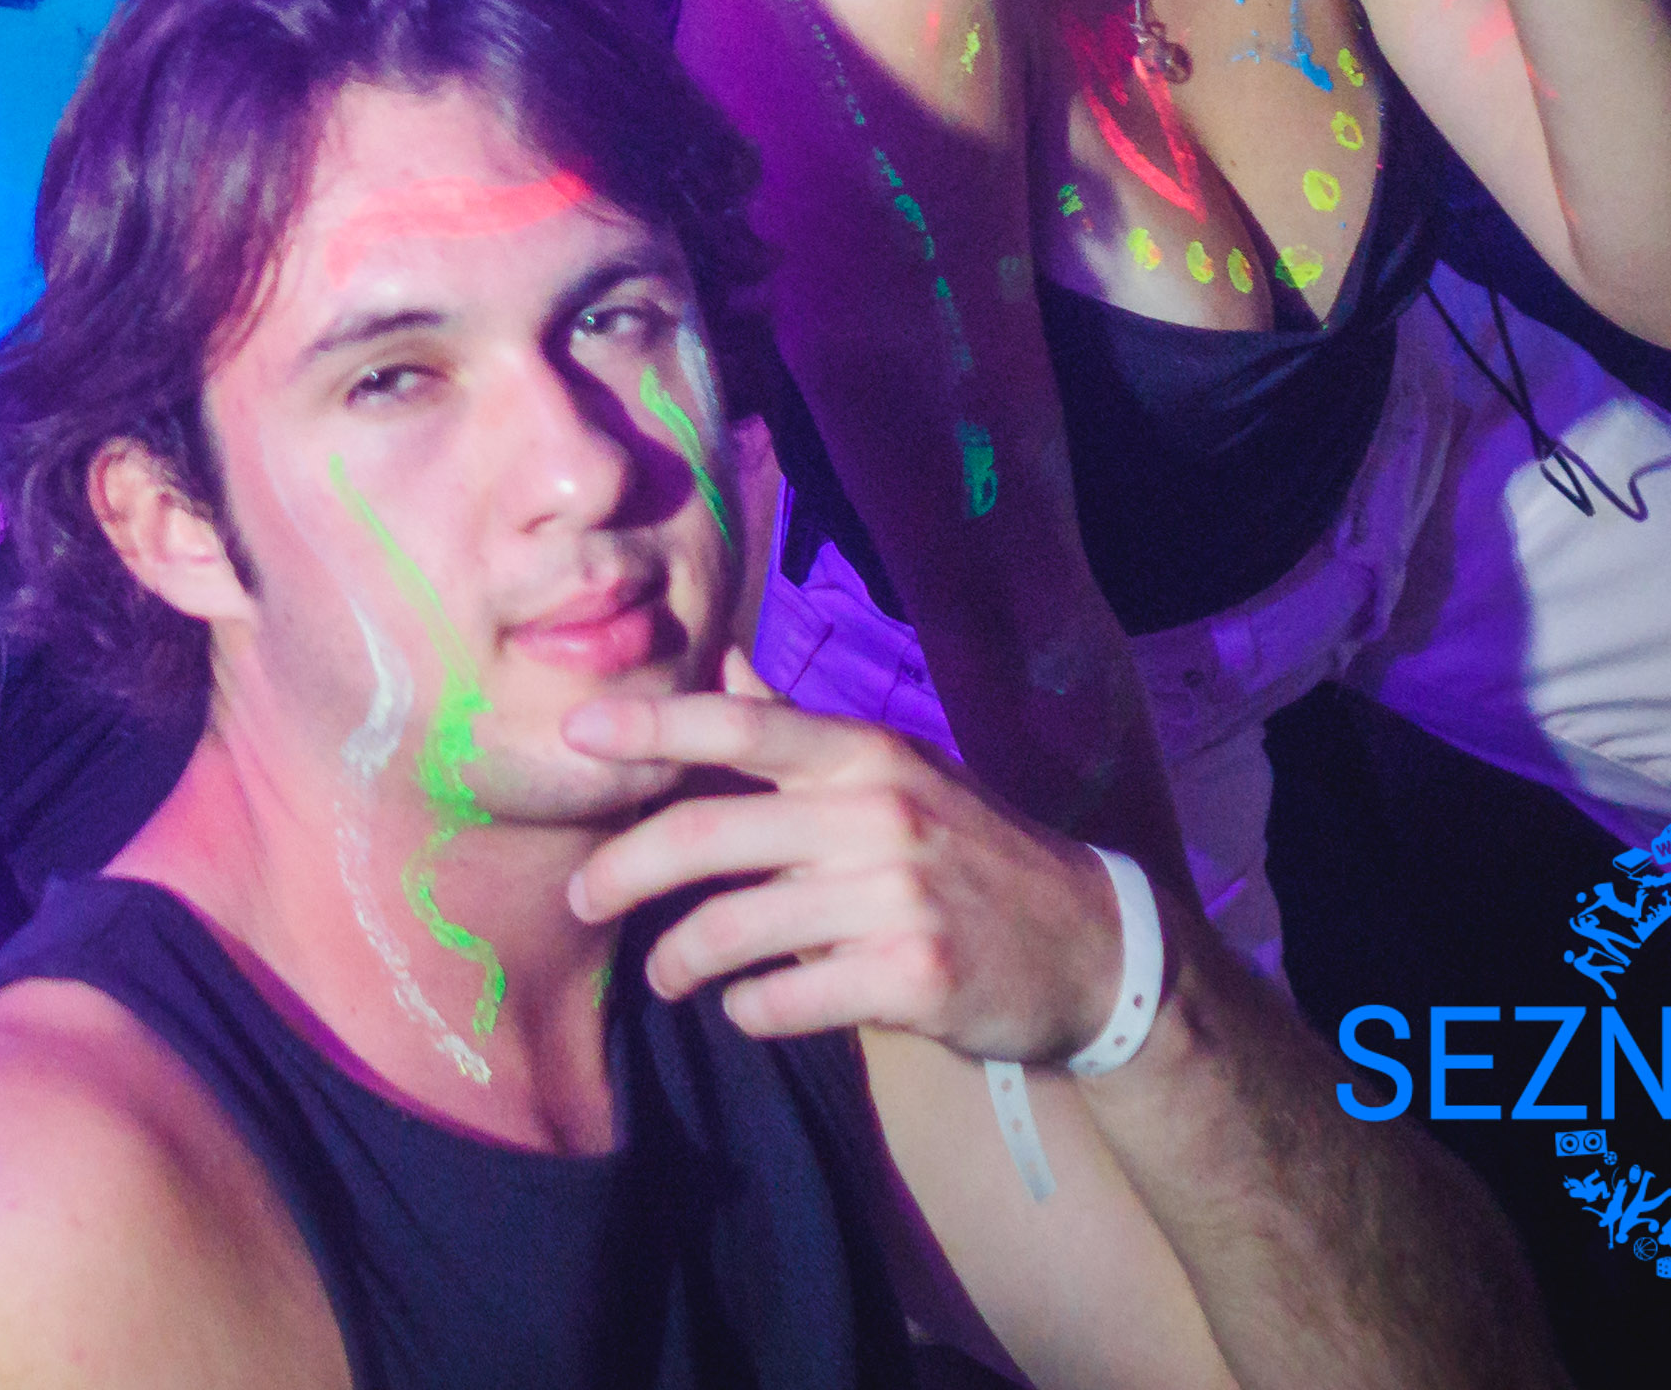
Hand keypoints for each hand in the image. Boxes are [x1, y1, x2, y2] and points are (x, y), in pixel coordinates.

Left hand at [558, 677, 1137, 1065]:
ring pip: (734, 926)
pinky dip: (747, 1008)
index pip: (739, 722)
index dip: (651, 724)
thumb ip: (803, 728)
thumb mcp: (899, 770)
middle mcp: (876, 814)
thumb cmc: (971, 851)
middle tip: (580, 896)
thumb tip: (726, 662)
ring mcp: (897, 899)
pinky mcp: (913, 980)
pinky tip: (745, 1006)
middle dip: (624, 867)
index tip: (576, 732)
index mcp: (864, 754)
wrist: (1095, 948)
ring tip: (664, 971)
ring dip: (678, 957)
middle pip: (709, 831)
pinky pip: (786, 999)